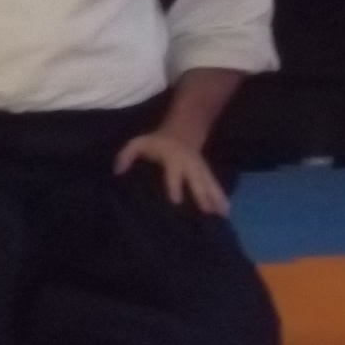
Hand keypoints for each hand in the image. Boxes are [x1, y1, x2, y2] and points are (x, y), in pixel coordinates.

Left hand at [115, 130, 229, 215]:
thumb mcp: (139, 143)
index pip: (173, 174)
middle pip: (196, 180)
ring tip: (223, 215)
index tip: (176, 200)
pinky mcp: (206, 173)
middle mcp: (189, 165)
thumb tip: (117, 171)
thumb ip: (126, 156)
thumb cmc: (157, 141)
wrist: (183, 129)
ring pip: (209, 184)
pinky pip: (215, 186)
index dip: (174, 185)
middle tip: (207, 212)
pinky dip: (221, 198)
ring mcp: (200, 169)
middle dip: (201, 196)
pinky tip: (226, 212)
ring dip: (216, 198)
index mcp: (172, 158)